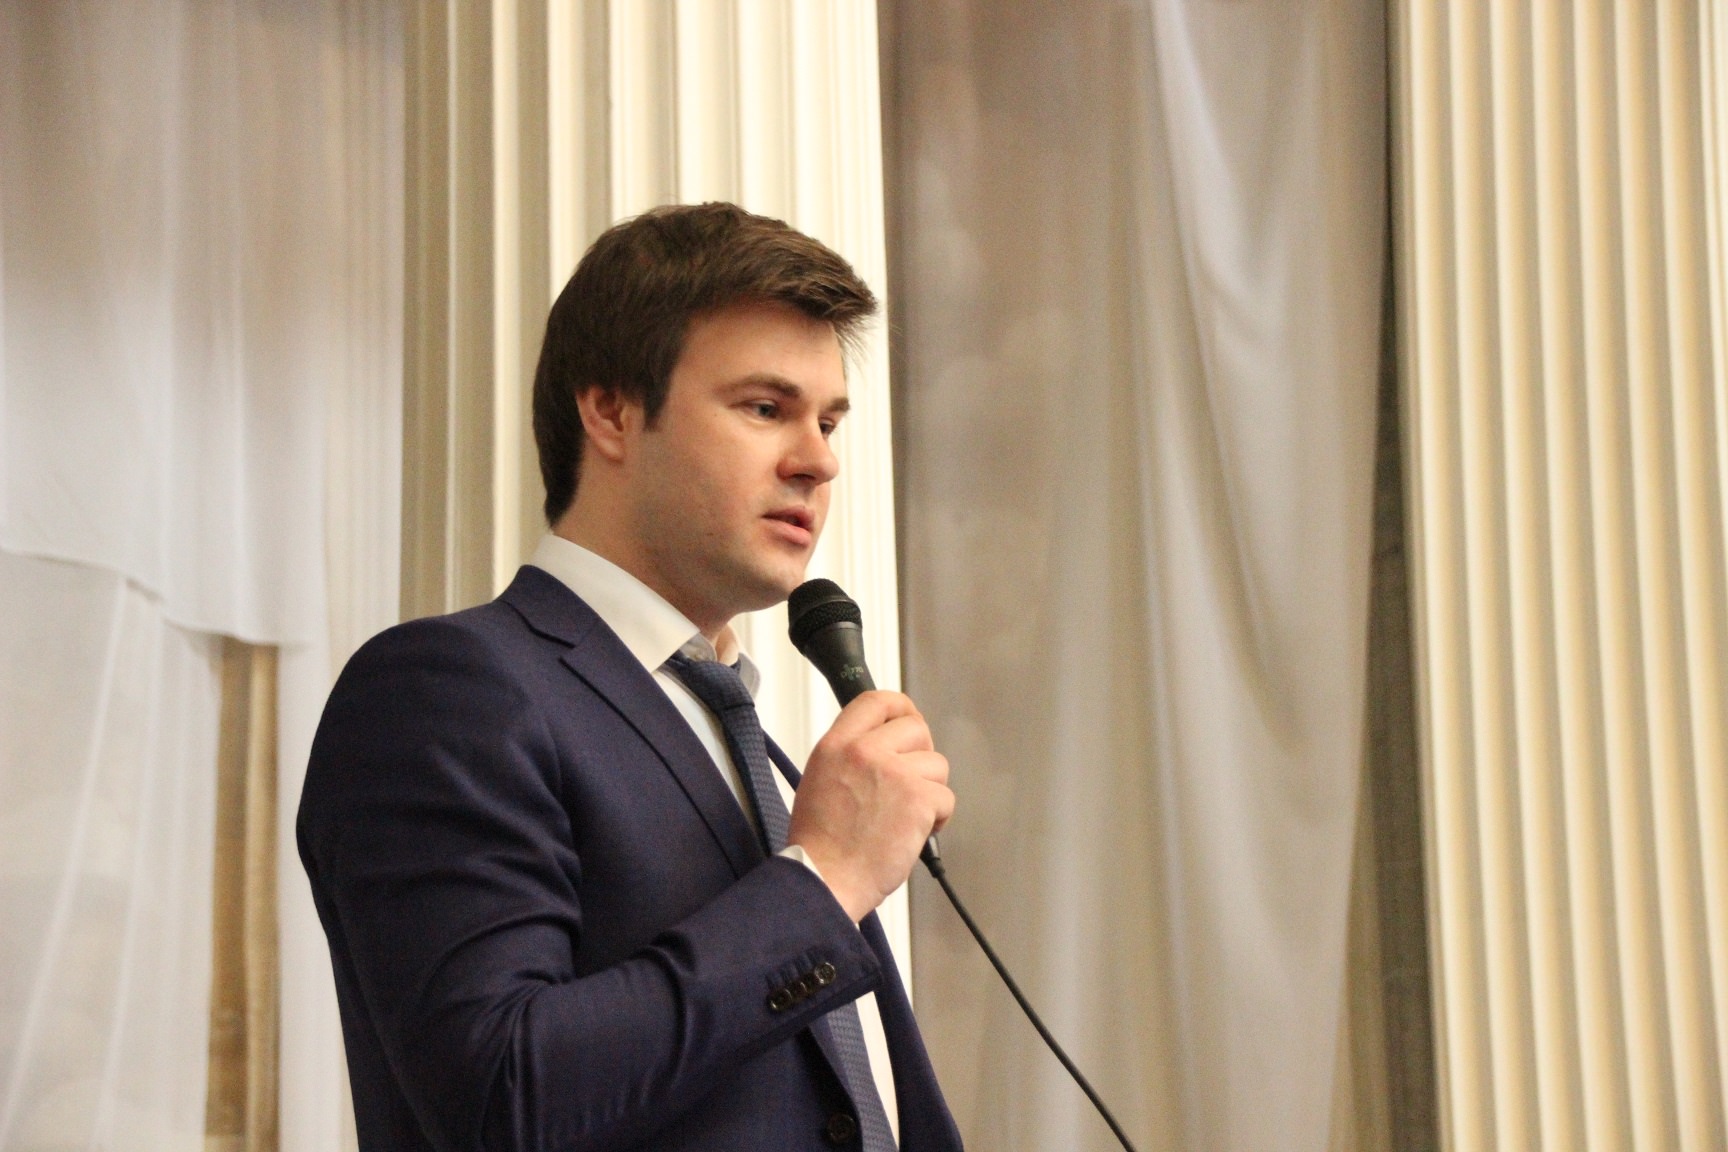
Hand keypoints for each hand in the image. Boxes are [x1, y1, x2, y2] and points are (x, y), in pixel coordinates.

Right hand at [787, 691, 953, 921]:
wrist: (824, 879)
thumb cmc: (819, 845)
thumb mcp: (818, 781)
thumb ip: (849, 758)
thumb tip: (880, 749)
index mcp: (836, 746)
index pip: (876, 701)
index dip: (900, 708)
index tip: (908, 719)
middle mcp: (865, 752)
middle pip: (915, 728)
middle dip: (921, 754)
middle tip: (912, 781)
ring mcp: (895, 773)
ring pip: (936, 765)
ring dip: (928, 791)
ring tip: (904, 817)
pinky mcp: (919, 799)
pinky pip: (946, 798)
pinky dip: (937, 819)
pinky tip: (913, 833)